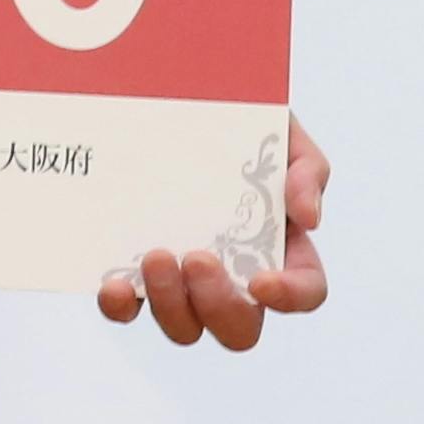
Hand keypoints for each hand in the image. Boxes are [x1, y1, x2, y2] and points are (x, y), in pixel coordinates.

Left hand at [99, 116, 326, 350]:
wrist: (175, 96)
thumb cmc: (239, 121)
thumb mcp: (283, 131)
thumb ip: (307, 169)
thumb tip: (309, 218)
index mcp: (279, 244)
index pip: (303, 291)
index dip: (289, 297)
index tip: (261, 280)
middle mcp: (233, 273)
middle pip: (239, 328)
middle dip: (219, 305)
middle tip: (199, 257)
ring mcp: (183, 280)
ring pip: (184, 326)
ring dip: (170, 303)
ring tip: (156, 255)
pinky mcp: (136, 273)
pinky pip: (128, 310)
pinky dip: (121, 306)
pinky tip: (113, 284)